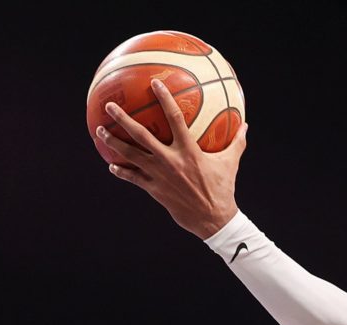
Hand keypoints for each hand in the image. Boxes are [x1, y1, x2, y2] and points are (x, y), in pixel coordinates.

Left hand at [99, 78, 247, 236]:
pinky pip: (133, 178)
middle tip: (110, 105)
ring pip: (131, 155)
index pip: (175, 118)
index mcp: (189, 150)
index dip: (164, 99)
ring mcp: (159, 176)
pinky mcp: (154, 190)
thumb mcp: (230, 163)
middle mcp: (170, 160)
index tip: (154, 83)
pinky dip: (122, 171)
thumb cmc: (223, 188)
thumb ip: (236, 142)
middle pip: (141, 135)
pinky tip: (112, 165)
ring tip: (100, 131)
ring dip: (113, 142)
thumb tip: (246, 125)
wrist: (212, 219)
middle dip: (123, 119)